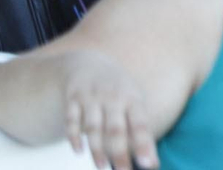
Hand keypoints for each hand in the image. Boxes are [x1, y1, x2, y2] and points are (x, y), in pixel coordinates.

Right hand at [61, 51, 159, 169]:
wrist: (88, 63)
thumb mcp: (132, 100)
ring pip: (93, 127)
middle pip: (116, 129)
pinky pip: (71, 119)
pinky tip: (78, 150)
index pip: (140, 125)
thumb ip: (138, 127)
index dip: (144, 145)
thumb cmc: (118, 91)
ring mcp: (92, 97)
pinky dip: (74, 135)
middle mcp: (113, 97)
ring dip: (97, 148)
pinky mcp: (72, 98)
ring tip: (102, 166)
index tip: (150, 164)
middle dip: (120, 153)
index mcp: (132, 98)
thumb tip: (150, 161)